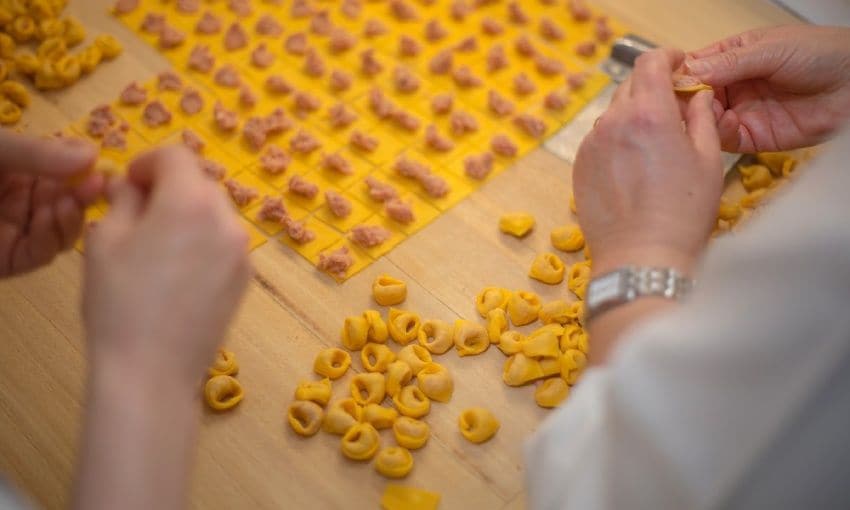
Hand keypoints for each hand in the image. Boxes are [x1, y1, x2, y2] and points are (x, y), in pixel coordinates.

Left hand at [0, 131, 102, 276]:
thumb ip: (38, 153)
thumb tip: (94, 154)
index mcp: (21, 171)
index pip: (66, 173)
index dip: (86, 171)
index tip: (102, 167)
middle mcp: (25, 202)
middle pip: (71, 204)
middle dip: (84, 196)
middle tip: (96, 186)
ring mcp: (18, 233)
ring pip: (63, 233)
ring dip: (71, 219)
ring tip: (67, 204)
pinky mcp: (8, 260)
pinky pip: (41, 254)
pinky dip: (51, 238)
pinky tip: (48, 219)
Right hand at [83, 146, 251, 386]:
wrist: (153, 371)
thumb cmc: (120, 302)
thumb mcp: (105, 241)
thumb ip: (123, 201)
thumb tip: (132, 187)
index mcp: (191, 202)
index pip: (176, 156)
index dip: (148, 162)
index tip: (129, 184)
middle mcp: (227, 220)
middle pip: (200, 183)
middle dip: (170, 188)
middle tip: (138, 215)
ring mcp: (243, 252)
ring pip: (216, 214)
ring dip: (189, 215)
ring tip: (157, 247)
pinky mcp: (246, 279)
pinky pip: (225, 243)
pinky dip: (204, 242)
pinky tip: (179, 272)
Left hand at [575, 49, 722, 277]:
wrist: (640, 258)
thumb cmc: (681, 214)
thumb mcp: (708, 161)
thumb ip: (702, 118)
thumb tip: (698, 96)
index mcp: (649, 114)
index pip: (650, 63)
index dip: (666, 58)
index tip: (677, 65)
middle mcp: (613, 123)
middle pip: (631, 86)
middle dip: (652, 89)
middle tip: (673, 109)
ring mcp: (591, 145)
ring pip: (614, 114)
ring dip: (633, 117)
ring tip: (654, 145)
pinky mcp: (579, 166)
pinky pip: (600, 140)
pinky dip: (616, 141)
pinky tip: (634, 167)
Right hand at [685, 25, 849, 152]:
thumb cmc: (820, 54)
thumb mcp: (770, 49)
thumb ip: (728, 63)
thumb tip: (687, 72)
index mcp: (733, 57)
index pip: (695, 66)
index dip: (678, 73)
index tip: (662, 80)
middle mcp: (733, 85)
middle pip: (694, 96)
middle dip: (683, 100)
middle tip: (673, 103)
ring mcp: (742, 112)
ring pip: (705, 119)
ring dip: (697, 117)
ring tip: (698, 113)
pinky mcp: (753, 137)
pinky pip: (725, 139)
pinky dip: (717, 133)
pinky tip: (721, 123)